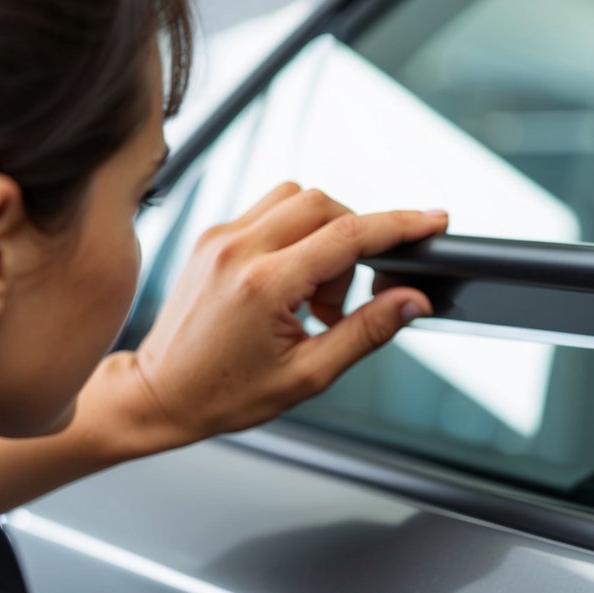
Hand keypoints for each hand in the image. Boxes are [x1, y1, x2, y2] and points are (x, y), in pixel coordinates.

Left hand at [122, 183, 446, 449]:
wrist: (160, 394)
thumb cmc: (225, 392)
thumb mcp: (309, 374)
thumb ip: (367, 330)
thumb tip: (413, 301)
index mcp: (264, 284)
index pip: (349, 234)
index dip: (400, 224)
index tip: (434, 220)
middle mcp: (238, 249)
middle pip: (325, 204)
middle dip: (355, 242)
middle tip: (340, 301)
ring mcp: (220, 237)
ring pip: (298, 198)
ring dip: (325, 233)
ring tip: (313, 292)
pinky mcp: (213, 236)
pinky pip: (271, 209)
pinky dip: (297, 235)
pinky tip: (290, 281)